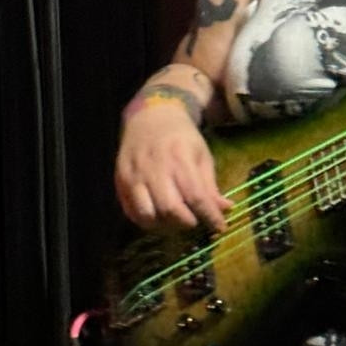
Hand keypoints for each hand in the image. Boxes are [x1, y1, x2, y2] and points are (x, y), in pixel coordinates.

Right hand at [115, 102, 231, 231]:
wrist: (150, 118)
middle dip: (186, 222)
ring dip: (165, 225)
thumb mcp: (202, 155)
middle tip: (195, 222)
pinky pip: (131, 211)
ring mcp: (134, 175)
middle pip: (170, 208)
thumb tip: (225, 209)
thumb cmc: (181, 138)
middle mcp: (154, 168)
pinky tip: (159, 217)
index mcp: (179, 158)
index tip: (220, 228)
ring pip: (147, 214)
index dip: (209, 216)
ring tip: (176, 221)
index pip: (196, 196)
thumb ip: (210, 185)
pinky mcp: (120, 181)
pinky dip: (146, 221)